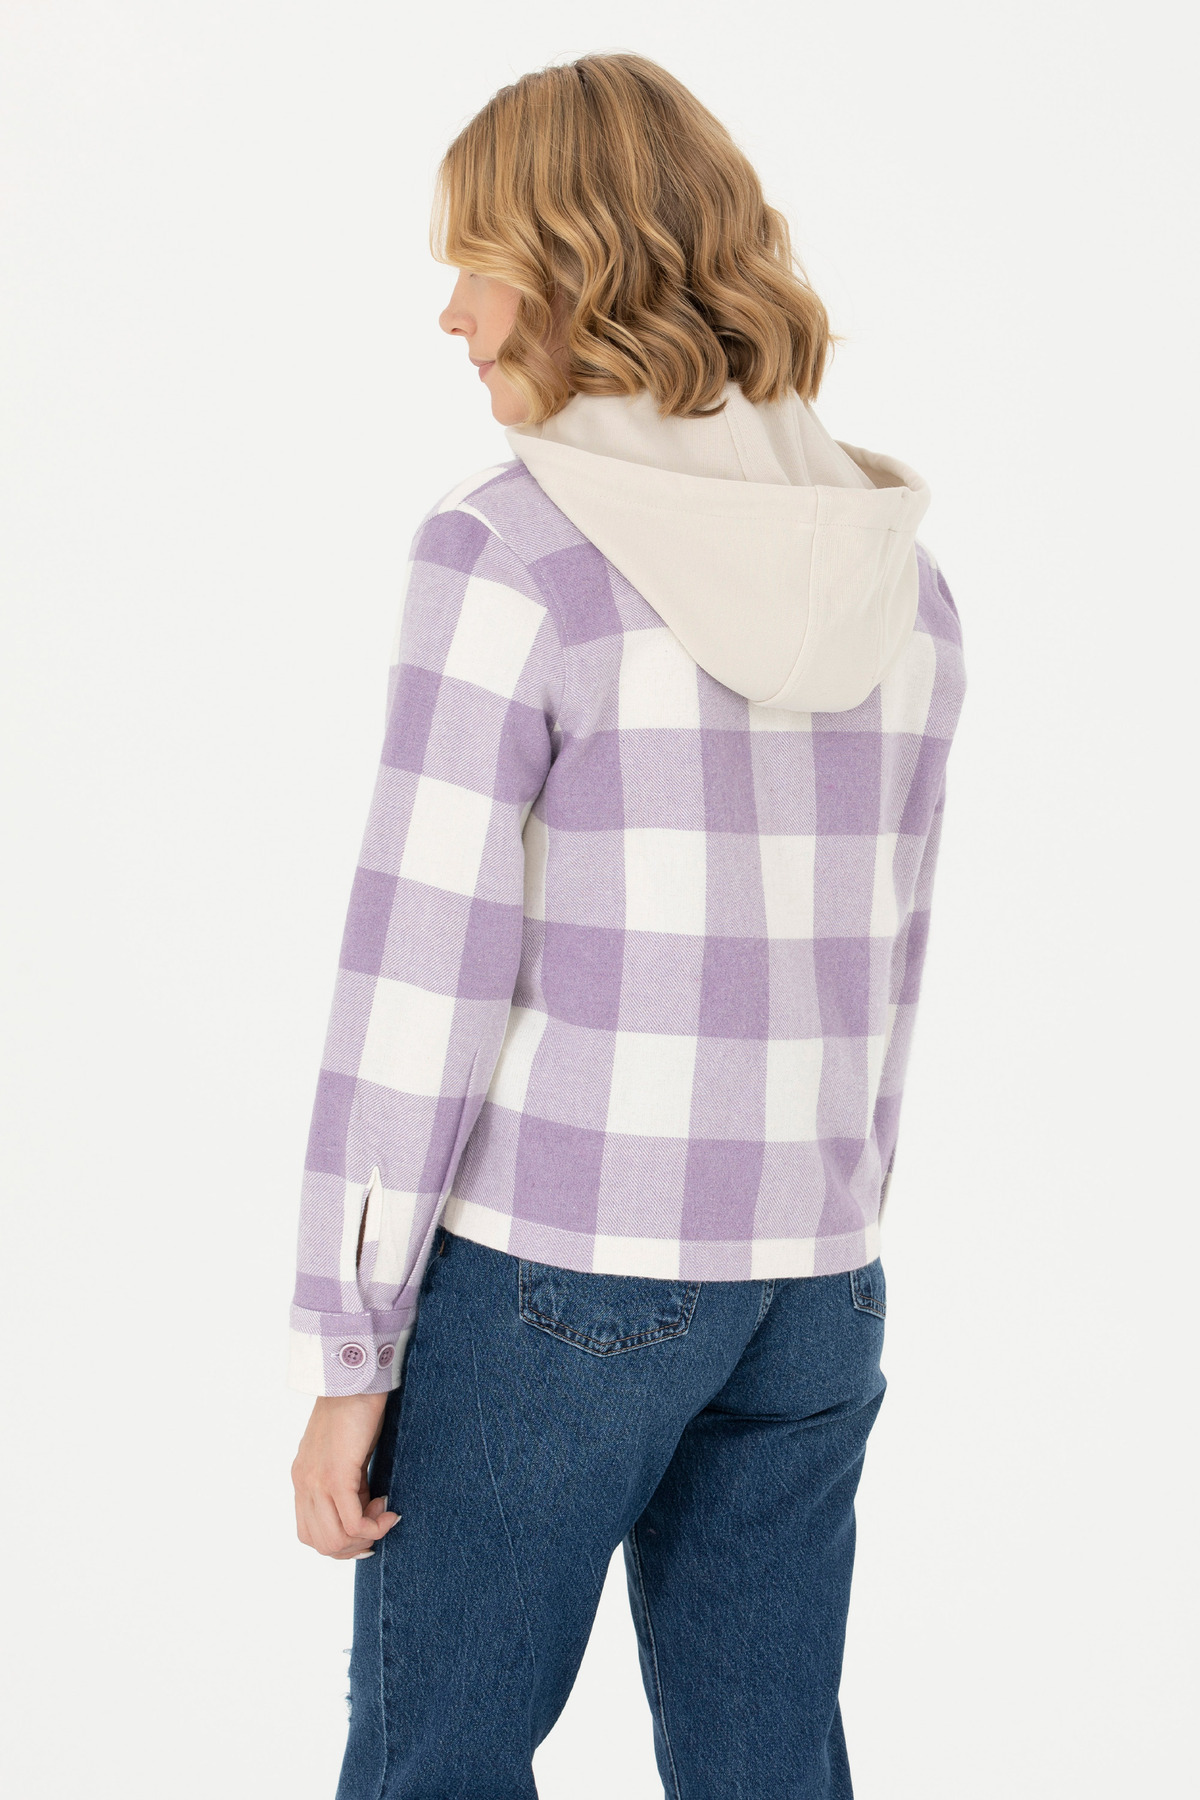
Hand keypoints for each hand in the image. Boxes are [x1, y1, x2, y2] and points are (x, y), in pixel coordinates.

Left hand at [292, 1392, 400, 1559]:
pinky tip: (389, 1510)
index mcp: (303, 1478)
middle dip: (355, 1545)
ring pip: (334, 1539)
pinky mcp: (335, 1476)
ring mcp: (316, 1482)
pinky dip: (374, 1526)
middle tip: (379, 1524)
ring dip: (366, 1537)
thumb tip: (366, 1510)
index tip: (368, 1528)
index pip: (311, 1533)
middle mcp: (303, 1484)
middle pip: (321, 1543)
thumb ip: (348, 1483)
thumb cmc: (356, 1410)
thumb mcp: (346, 1456)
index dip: (342, 1542)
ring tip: (384, 1514)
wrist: (355, 1380)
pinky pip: (352, 1522)